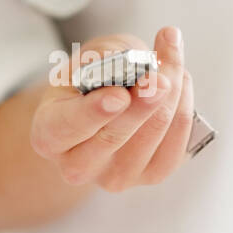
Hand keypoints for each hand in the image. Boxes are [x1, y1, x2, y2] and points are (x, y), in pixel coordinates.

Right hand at [30, 27, 194, 192]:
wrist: (104, 107)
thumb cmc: (91, 81)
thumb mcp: (89, 58)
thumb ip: (107, 55)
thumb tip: (128, 59)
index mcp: (49, 133)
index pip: (67, 126)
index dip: (94, 112)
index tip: (118, 95)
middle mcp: (77, 164)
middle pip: (112, 138)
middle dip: (141, 104)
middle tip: (160, 78)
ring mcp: (114, 176)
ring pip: (150, 137)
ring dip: (170, 96)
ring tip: (173, 62)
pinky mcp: (149, 176)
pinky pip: (175, 147)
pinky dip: (183, 110)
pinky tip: (182, 83)